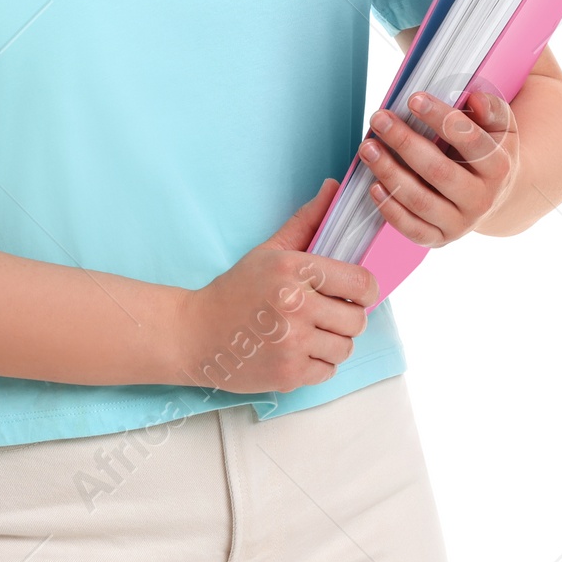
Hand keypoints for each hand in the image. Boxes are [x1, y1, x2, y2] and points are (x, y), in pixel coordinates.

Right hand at [173, 178, 379, 395]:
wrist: (196, 334)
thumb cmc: (236, 289)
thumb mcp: (270, 250)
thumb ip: (307, 221)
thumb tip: (333, 188)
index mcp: (293, 269)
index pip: (361, 283)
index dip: (365, 289)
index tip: (356, 292)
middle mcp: (296, 306)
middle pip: (358, 320)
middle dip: (349, 317)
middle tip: (328, 314)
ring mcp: (292, 343)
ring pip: (345, 348)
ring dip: (333, 342)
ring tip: (310, 332)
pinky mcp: (288, 374)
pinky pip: (329, 372)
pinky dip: (318, 364)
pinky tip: (296, 350)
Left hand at [358, 89, 518, 246]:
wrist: (494, 196)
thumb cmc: (488, 151)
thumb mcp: (500, 127)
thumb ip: (491, 109)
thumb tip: (474, 100)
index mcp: (499, 167)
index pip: (471, 141)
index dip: (441, 119)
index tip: (413, 99)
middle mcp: (482, 199)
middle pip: (439, 172)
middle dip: (405, 142)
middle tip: (379, 118)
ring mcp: (461, 223)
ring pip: (421, 202)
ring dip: (389, 173)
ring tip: (368, 147)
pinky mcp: (441, 238)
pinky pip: (413, 230)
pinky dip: (391, 210)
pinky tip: (374, 186)